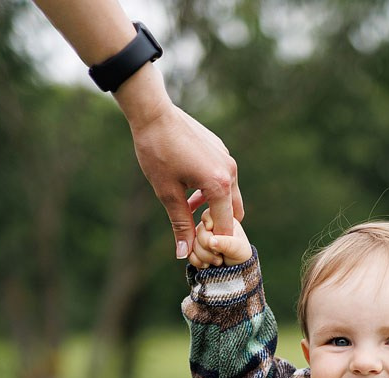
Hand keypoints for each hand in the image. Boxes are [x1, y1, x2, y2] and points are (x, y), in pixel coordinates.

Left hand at [123, 87, 243, 254]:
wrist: (153, 113)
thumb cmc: (157, 152)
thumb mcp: (167, 193)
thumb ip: (180, 224)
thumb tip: (183, 253)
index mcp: (219, 185)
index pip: (226, 226)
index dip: (214, 242)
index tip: (200, 249)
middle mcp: (230, 172)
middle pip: (235, 212)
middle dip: (219, 226)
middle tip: (198, 232)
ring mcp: (227, 159)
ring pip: (229, 195)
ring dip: (214, 208)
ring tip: (190, 212)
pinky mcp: (220, 150)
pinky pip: (224, 178)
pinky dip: (212, 191)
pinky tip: (190, 192)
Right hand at [189, 204, 251, 268]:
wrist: (236, 271)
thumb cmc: (239, 255)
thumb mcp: (237, 248)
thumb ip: (225, 243)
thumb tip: (210, 241)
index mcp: (221, 218)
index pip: (208, 216)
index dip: (211, 228)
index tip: (219, 237)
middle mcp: (208, 226)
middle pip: (198, 231)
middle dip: (208, 246)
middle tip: (219, 254)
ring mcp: (199, 238)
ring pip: (191, 243)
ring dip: (204, 256)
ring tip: (218, 261)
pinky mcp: (193, 250)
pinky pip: (188, 253)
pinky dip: (196, 261)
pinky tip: (206, 265)